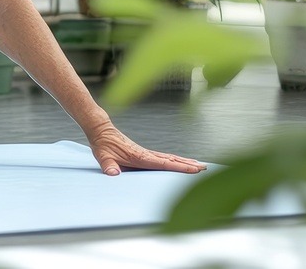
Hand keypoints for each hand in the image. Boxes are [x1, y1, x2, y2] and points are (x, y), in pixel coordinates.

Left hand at [87, 126, 206, 175]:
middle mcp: (146, 154)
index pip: (164, 163)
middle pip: (172, 160)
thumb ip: (108, 166)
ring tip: (199, 165)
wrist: (101, 130)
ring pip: (170, 158)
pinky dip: (175, 160)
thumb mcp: (103, 157)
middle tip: (204, 168)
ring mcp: (146, 153)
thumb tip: (113, 174)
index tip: (194, 170)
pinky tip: (181, 162)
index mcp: (140, 156)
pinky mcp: (144, 153)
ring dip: (185, 161)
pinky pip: (163, 157)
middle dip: (188, 165)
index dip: (180, 167)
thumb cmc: (103, 144)